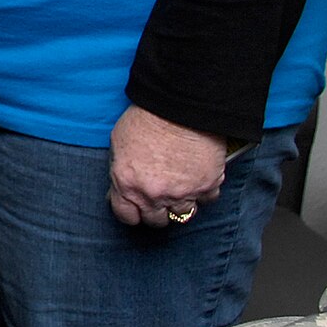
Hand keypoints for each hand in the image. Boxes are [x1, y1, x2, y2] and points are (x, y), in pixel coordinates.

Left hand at [108, 104, 227, 227]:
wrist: (180, 106)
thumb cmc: (147, 118)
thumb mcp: (119, 143)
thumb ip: (122, 170)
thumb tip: (124, 184)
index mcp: (126, 183)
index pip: (126, 215)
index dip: (132, 212)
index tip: (137, 208)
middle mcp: (153, 194)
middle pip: (156, 220)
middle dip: (158, 210)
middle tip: (161, 197)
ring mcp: (182, 193)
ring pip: (183, 215)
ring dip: (182, 203)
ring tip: (182, 187)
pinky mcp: (207, 186)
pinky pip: (207, 200)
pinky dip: (204, 191)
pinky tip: (199, 178)